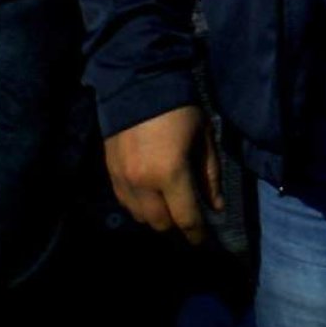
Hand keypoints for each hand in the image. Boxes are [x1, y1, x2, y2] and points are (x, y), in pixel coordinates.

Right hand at [103, 104, 223, 245]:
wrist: (136, 83)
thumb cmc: (179, 108)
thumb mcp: (204, 137)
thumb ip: (210, 175)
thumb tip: (215, 206)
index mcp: (171, 173)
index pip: (185, 217)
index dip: (197, 235)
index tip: (203, 242)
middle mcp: (143, 183)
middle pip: (160, 223)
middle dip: (176, 226)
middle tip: (188, 219)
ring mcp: (122, 179)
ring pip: (140, 217)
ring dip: (156, 217)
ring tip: (169, 206)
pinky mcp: (110, 173)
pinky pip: (124, 203)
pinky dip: (139, 206)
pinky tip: (150, 196)